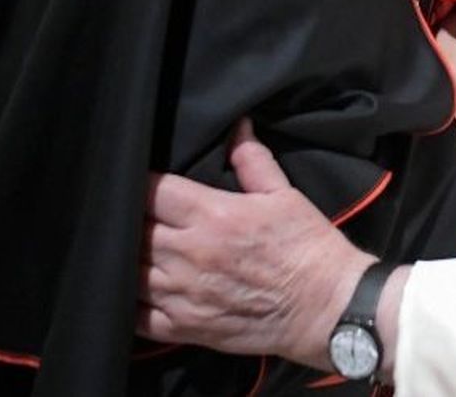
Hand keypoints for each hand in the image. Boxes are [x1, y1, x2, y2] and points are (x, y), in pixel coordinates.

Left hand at [138, 120, 375, 368]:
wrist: (327, 306)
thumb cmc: (308, 248)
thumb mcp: (285, 195)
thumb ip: (252, 160)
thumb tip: (238, 128)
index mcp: (214, 216)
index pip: (153, 190)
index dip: (143, 183)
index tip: (145, 182)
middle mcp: (191, 254)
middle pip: (134, 230)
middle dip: (132, 220)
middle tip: (138, 215)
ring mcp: (184, 295)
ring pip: (128, 271)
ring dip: (128, 259)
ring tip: (134, 250)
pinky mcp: (185, 327)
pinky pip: (138, 316)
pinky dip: (130, 303)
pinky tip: (137, 290)